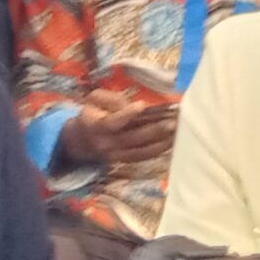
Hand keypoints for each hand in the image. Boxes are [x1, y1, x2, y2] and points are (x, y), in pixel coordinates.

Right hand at [59, 88, 178, 166]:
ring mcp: (117, 155)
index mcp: (96, 126)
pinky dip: (159, 150)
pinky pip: (144, 157)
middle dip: (154, 130)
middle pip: (133, 138)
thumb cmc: (92, 115)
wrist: (81, 141)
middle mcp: (107, 143)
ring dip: (162, 142)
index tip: (141, 105)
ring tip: (178, 131)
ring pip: (142, 150)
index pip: (112, 122)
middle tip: (173, 121)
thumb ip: (109, 98)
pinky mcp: (125, 161)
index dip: (125, 114)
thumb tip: (129, 103)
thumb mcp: (93, 100)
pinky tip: (173, 141)